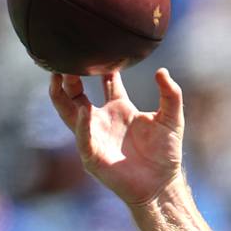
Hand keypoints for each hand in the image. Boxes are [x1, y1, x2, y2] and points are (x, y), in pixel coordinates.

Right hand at [47, 68, 185, 207]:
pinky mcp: (93, 156)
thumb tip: (162, 71)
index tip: (98, 45)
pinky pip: (83, 138)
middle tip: (66, 56)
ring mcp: (94, 137)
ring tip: (57, 77)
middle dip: (69, 75)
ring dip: (61, 95)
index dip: (101, 64)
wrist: (162, 185)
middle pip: (76, 92)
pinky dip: (82, 125)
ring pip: (69, 112)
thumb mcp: (172, 119)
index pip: (106, 80)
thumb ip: (170, 95)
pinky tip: (84, 110)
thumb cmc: (166, 153)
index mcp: (120, 108)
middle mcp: (102, 119)